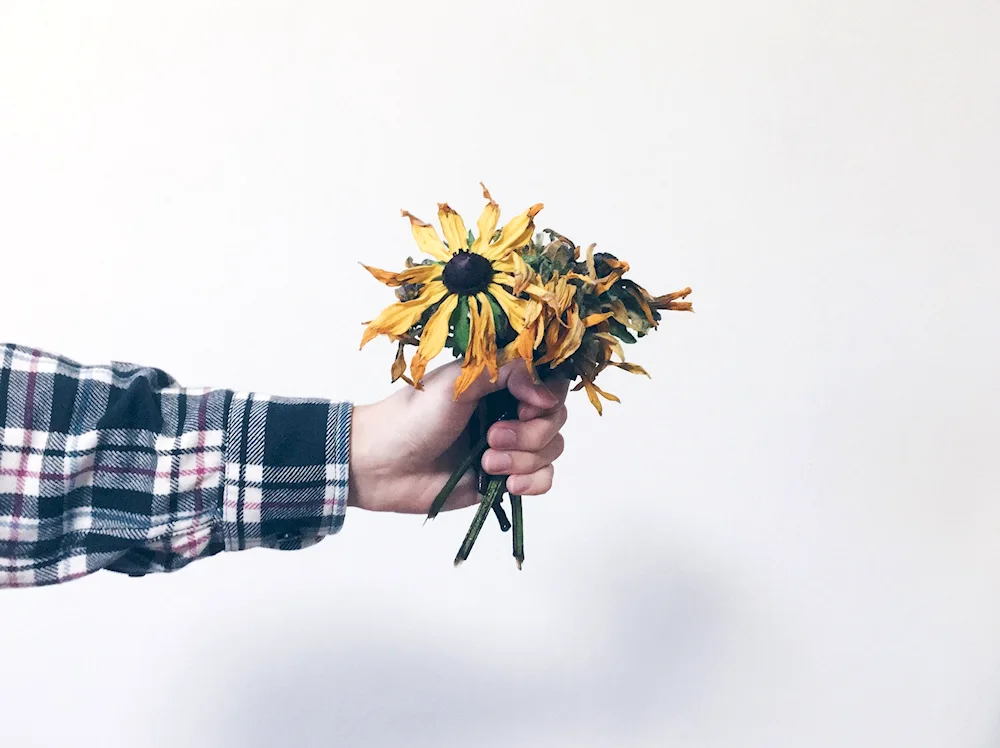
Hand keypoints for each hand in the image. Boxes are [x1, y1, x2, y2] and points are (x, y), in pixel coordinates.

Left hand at [348, 359, 568, 513]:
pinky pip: (543, 479)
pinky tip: (507, 484)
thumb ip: (506, 372)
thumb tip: (546, 394)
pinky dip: (532, 482)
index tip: (524, 407)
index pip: (549, 383)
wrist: (382, 465)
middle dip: (530, 434)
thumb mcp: (458, 382)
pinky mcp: (505, 477)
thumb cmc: (413, 417)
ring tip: (486, 462)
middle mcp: (510, 410)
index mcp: (500, 380)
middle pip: (555, 420)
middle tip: (490, 438)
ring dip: (523, 459)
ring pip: (550, 451)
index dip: (546, 397)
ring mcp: (509, 445)